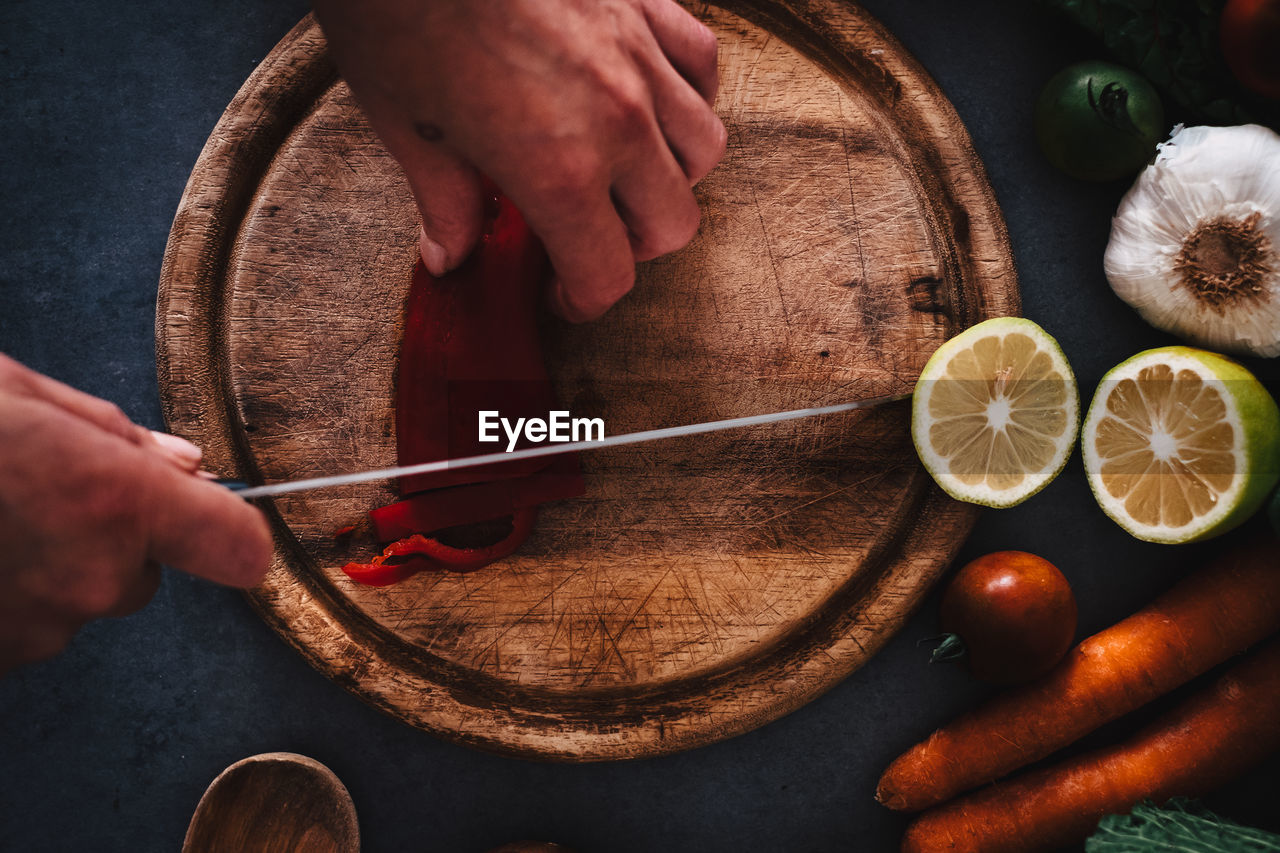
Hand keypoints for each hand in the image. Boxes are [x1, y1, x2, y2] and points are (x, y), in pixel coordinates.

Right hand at [0, 355, 271, 671]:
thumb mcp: (15, 394)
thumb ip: (114, 434)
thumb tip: (182, 463)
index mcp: (111, 499)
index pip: (234, 544)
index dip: (234, 532)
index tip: (226, 522)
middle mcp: (87, 576)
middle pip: (143, 573)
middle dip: (109, 535)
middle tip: (37, 489)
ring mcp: (33, 628)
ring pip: (79, 600)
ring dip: (49, 565)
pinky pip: (26, 625)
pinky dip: (5, 594)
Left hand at [312, 0, 725, 321]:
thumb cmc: (397, 15)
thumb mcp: (405, 126)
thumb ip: (444, 202)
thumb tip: (449, 255)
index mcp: (558, 169)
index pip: (605, 273)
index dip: (583, 301)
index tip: (563, 297)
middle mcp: (617, 122)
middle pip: (671, 223)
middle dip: (630, 248)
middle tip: (586, 239)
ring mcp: (640, 58)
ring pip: (703, 149)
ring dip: (669, 177)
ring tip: (624, 174)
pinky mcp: (644, 3)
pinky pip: (702, 65)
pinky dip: (688, 94)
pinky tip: (651, 99)